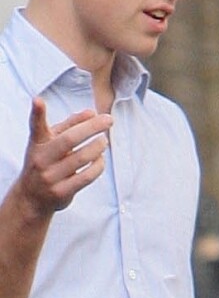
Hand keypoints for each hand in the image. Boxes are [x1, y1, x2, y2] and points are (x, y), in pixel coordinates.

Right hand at [16, 97, 112, 217]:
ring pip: (82, 157)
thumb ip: (71, 124)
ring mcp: (50, 177)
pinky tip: (100, 159)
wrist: (31, 197)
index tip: (38, 100)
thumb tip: (92, 112)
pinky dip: (99, 165)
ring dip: (99, 146)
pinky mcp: (61, 192)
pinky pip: (87, 176)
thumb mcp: (53, 140)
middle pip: (70, 139)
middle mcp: (41, 159)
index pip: (36, 126)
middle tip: (109, 119)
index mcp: (38, 143)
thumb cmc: (47, 160)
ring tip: (103, 141)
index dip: (37, 113)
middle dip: (93, 127)